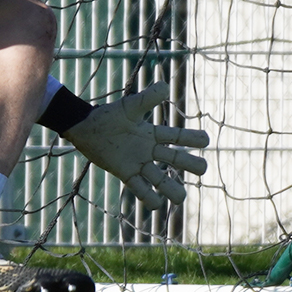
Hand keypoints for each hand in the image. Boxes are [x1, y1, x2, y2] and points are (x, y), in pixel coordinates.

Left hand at [63, 83, 209, 210]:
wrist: (85, 128)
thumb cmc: (108, 116)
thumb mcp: (129, 106)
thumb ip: (147, 98)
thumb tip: (165, 87)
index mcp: (152, 134)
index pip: (176, 136)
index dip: (191, 138)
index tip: (205, 140)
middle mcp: (149, 150)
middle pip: (174, 159)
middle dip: (189, 164)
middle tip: (203, 168)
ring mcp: (138, 163)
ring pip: (160, 179)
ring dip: (171, 189)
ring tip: (181, 199)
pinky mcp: (125, 173)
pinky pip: (139, 188)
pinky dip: (148, 197)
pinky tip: (156, 204)